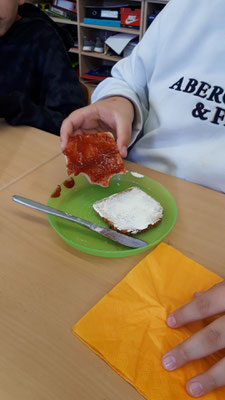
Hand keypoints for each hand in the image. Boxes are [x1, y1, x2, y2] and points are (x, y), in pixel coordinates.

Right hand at [60, 96, 133, 157]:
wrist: (124, 106)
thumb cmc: (121, 109)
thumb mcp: (124, 121)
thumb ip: (124, 136)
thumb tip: (123, 154)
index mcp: (88, 113)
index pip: (70, 121)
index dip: (64, 133)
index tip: (64, 147)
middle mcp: (84, 120)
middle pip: (69, 131)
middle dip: (66, 144)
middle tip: (68, 158)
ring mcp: (87, 128)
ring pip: (74, 138)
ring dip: (73, 149)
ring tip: (75, 162)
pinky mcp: (91, 135)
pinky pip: (83, 143)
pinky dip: (82, 151)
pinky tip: (85, 160)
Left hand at [162, 281, 224, 396]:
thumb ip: (218, 293)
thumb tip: (196, 296)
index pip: (208, 303)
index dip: (188, 313)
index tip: (169, 323)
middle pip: (216, 335)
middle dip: (190, 350)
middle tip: (167, 362)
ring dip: (211, 377)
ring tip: (191, 389)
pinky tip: (217, 392)